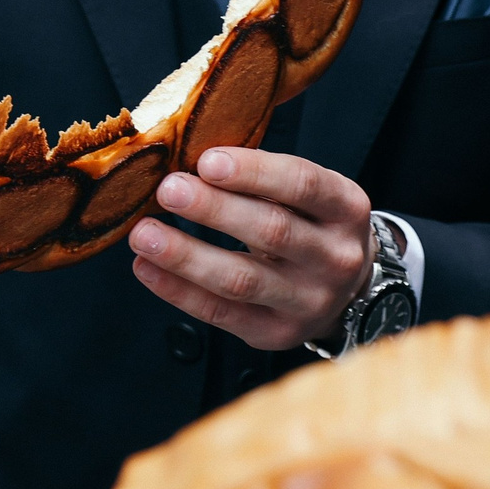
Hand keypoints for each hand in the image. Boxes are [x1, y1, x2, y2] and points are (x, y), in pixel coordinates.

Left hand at [129, 148, 371, 351]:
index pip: (303, 184)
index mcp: (346, 208)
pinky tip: (147, 268)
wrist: (345, 287)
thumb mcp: (304, 193)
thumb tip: (186, 156)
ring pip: (242, 279)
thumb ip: (258, 176)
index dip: (254, 172)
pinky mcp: (277, 333)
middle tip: (168, 190)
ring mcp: (309, 302)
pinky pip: (221, 313)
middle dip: (214, 209)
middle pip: (272, 231)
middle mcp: (336, 257)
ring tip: (143, 234)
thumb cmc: (309, 223)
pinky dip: (179, 291)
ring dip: (186, 255)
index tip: (207, 160)